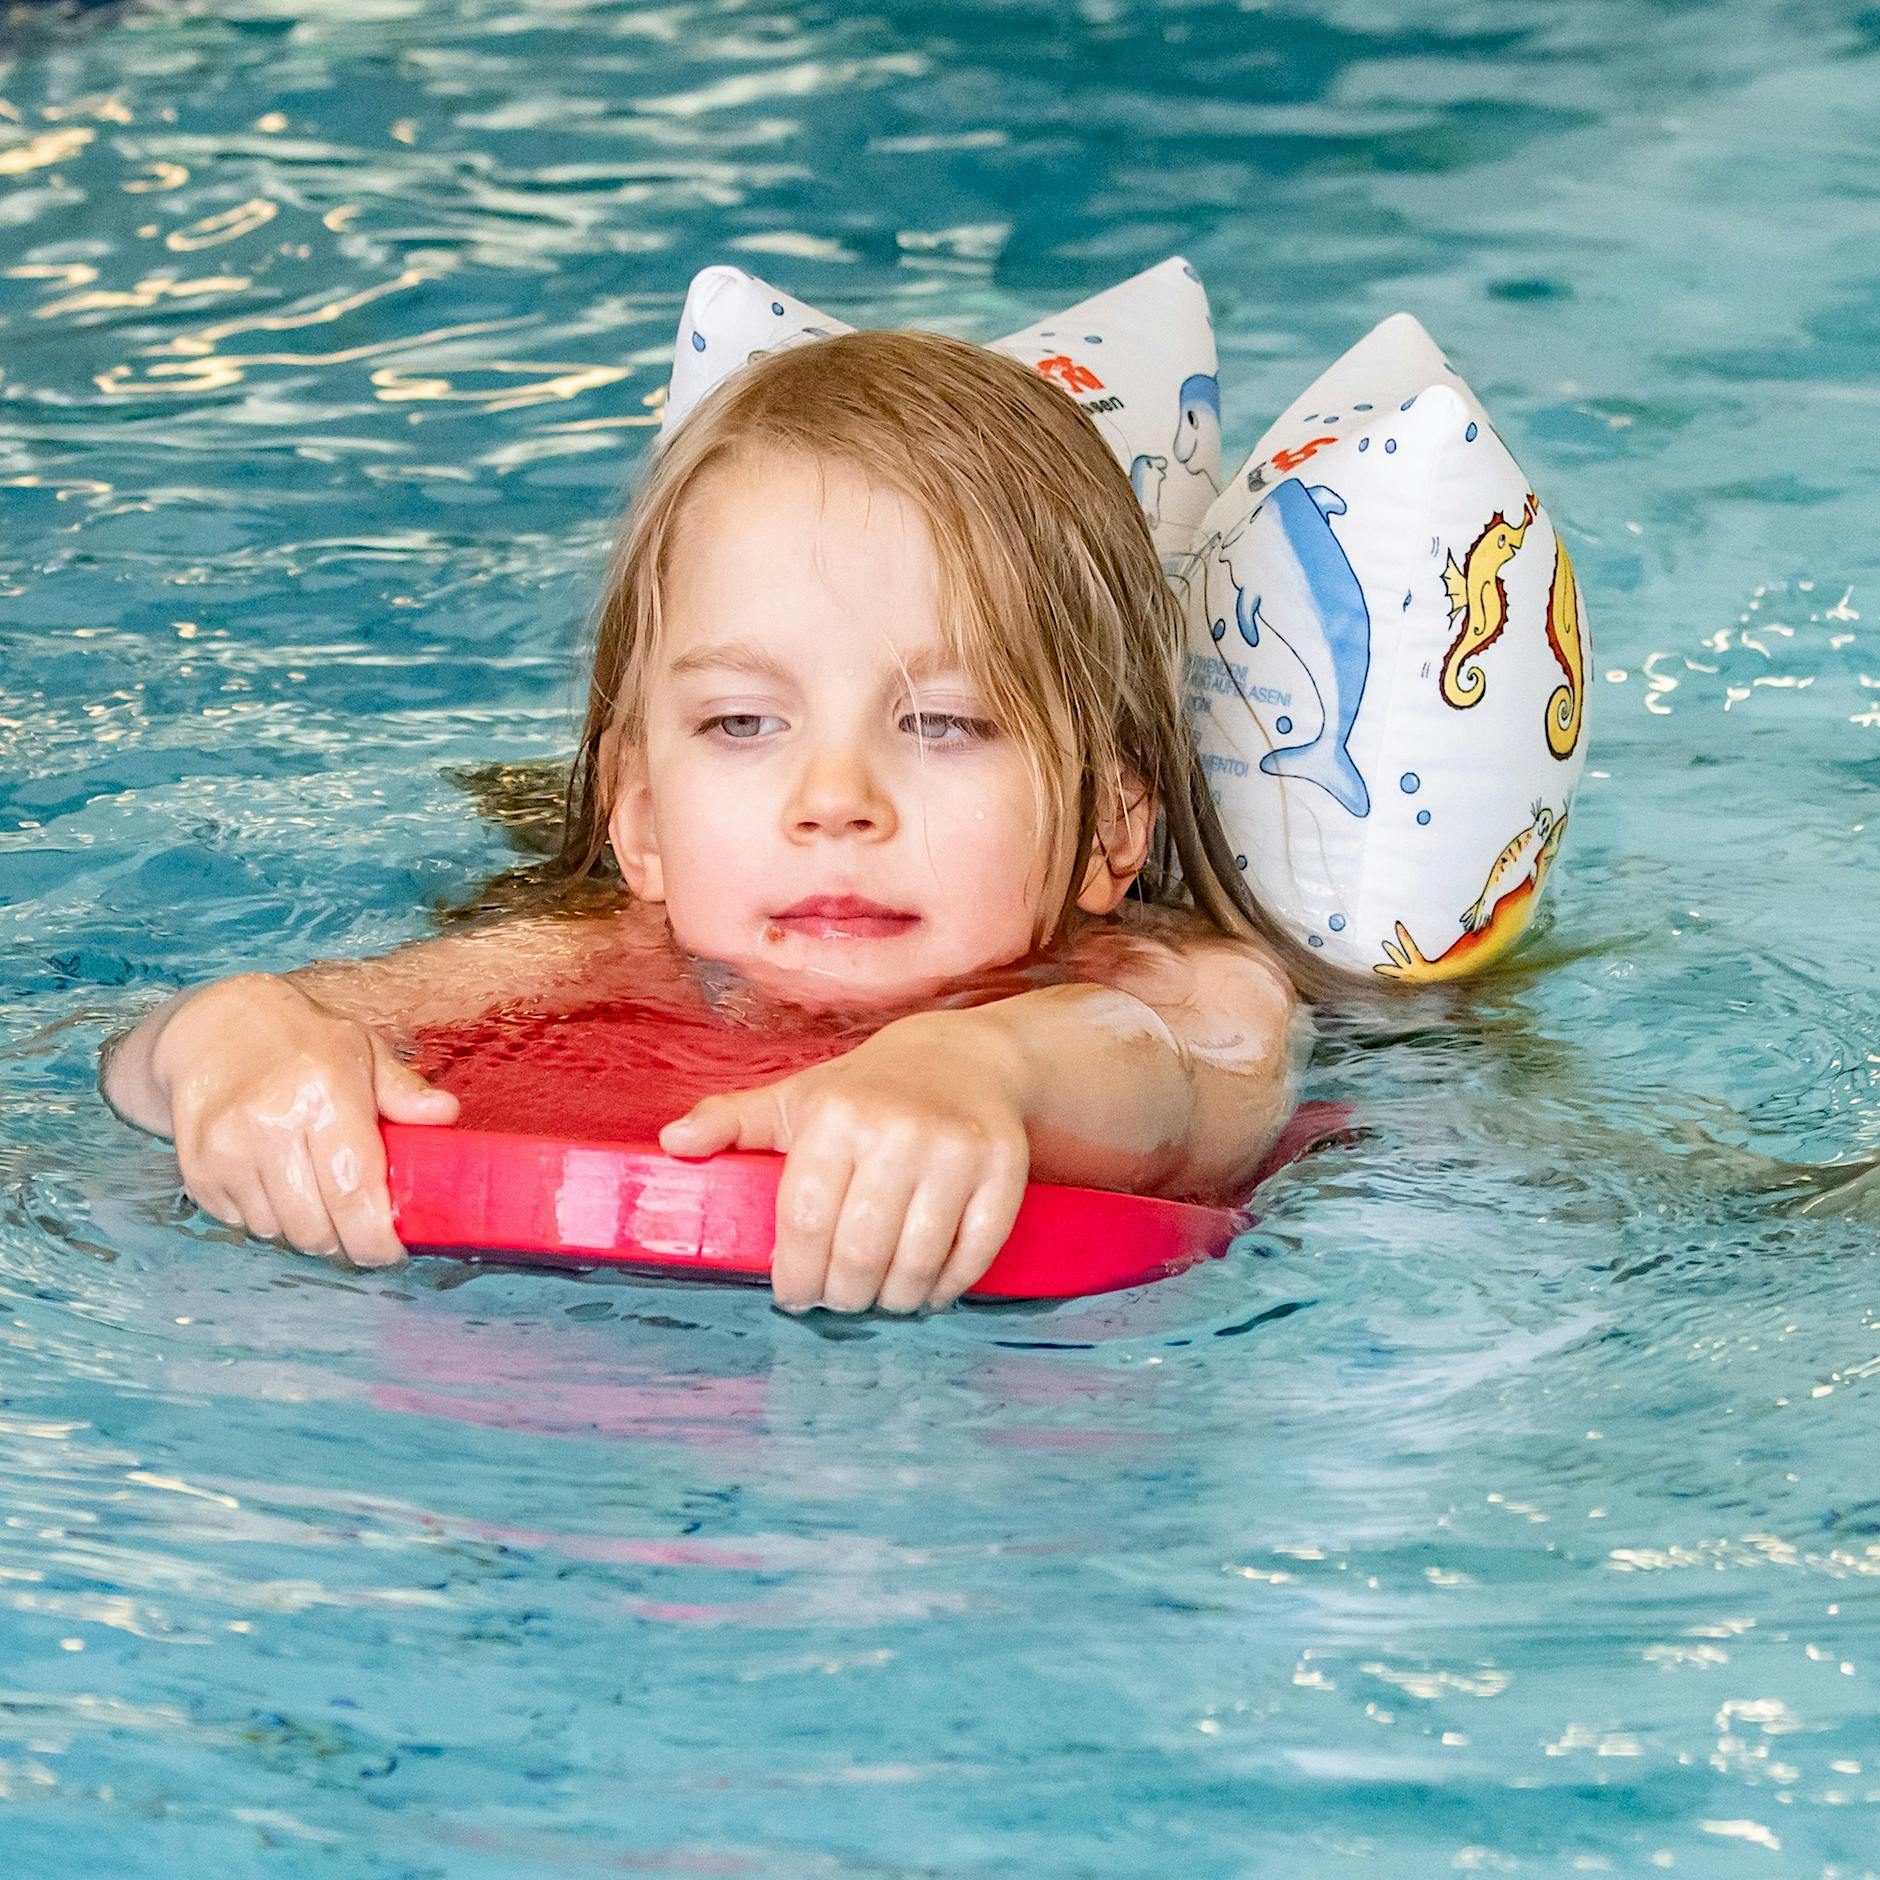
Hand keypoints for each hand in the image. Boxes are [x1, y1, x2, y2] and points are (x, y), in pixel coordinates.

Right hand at [153, 974, 458, 1268]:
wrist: (213, 1028)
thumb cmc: (303, 1043)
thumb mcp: (363, 1052)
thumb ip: (403, 1091)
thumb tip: (446, 1114)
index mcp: (325, 1094)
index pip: (354, 1191)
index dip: (375, 1238)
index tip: (391, 1252)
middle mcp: (271, 1122)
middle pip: (314, 1227)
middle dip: (343, 1242)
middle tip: (359, 1231)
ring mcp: (226, 1148)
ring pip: (277, 1232)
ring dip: (304, 1229)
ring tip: (317, 1196)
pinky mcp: (197, 1167)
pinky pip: (241, 1224)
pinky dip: (265, 1218)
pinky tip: (277, 1184)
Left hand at [657, 1012, 1030, 1314]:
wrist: (968, 1058)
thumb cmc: (869, 1090)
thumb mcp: (798, 1098)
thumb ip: (733, 1121)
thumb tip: (670, 1143)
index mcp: (837, 1116)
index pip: (805, 1222)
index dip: (794, 1275)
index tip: (793, 1294)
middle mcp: (898, 1131)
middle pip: (858, 1253)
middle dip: (841, 1295)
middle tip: (837, 1301)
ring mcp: (956, 1152)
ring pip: (916, 1263)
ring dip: (893, 1299)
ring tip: (879, 1297)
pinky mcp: (1004, 1169)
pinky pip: (974, 1254)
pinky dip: (948, 1286)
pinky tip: (928, 1289)